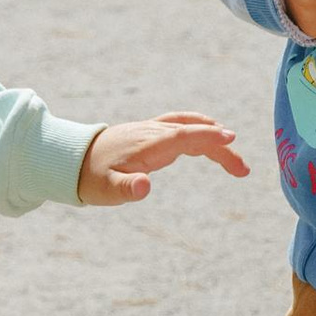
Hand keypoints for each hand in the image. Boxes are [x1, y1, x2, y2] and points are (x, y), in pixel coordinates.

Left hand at [78, 115, 249, 203]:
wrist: (72, 160)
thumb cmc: (91, 178)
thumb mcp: (107, 189)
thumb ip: (127, 188)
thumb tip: (144, 187)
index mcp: (148, 144)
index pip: (185, 136)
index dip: (208, 136)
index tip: (231, 138)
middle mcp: (153, 133)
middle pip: (194, 132)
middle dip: (221, 146)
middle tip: (243, 170)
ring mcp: (152, 130)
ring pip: (190, 128)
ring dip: (214, 138)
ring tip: (234, 160)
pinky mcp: (150, 133)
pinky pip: (181, 126)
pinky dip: (200, 130)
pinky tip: (209, 138)